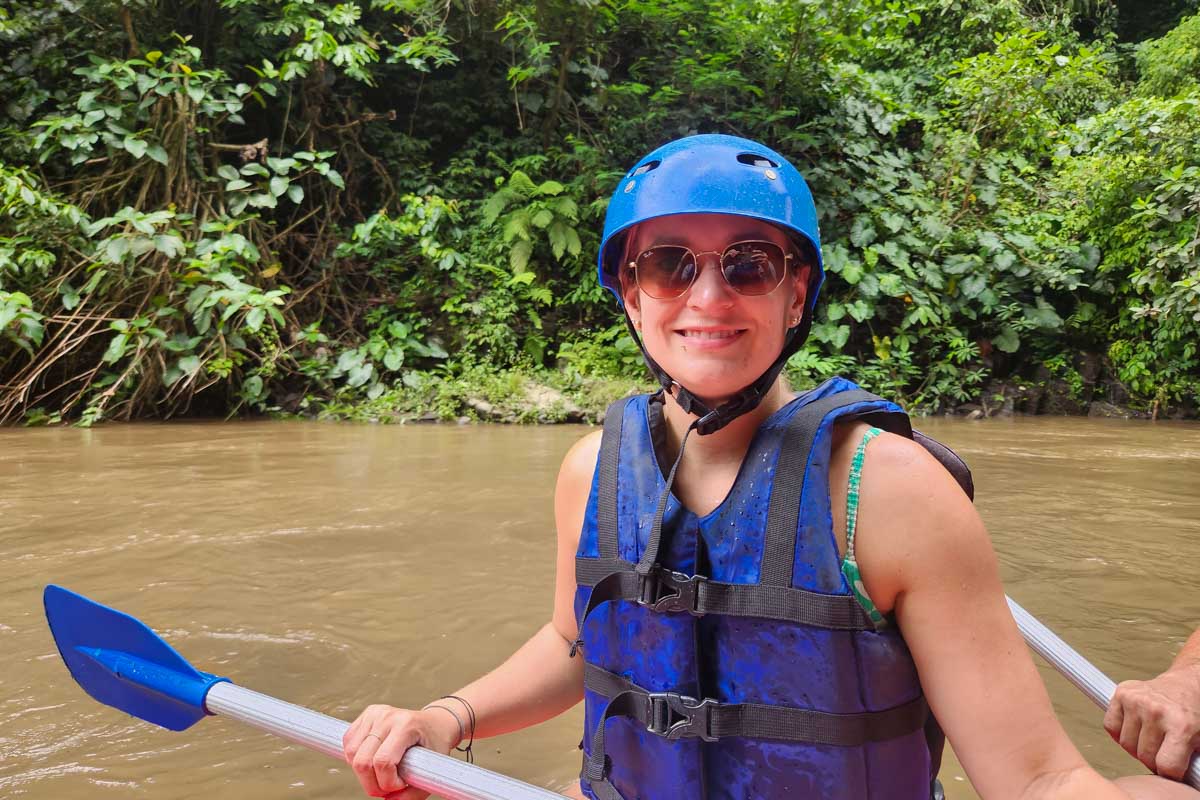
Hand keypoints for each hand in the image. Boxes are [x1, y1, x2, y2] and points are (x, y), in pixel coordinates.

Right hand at [342, 704, 461, 798]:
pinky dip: (354, 758)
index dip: (387, 783)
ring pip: (351, 753)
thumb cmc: (434, 744)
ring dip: (363, 772)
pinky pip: (348, 742)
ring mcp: (376, 713)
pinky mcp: (367, 714)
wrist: (435, 723)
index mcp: (407, 726)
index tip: (400, 785)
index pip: (383, 762)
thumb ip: (412, 794)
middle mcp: (388, 716)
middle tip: (387, 786)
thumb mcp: (432, 770)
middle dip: (372, 784)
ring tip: (381, 773)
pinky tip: (372, 760)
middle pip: (362, 761)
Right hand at [1105, 667, 1199, 779]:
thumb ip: (1189, 760)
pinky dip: (1120, 732)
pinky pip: (1110, 726)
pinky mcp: (1122, 693)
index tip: (1172, 769)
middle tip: (1162, 752)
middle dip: (1153, 759)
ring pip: (1125, 744)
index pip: (1166, 766)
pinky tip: (1135, 728)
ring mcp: (1136, 701)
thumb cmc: (1195, 712)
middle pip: (1143, 756)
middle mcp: (1156, 711)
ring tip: (1150, 738)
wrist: (1189, 683)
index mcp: (1182, 725)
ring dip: (1136, 746)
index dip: (1169, 773)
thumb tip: (1178, 779)